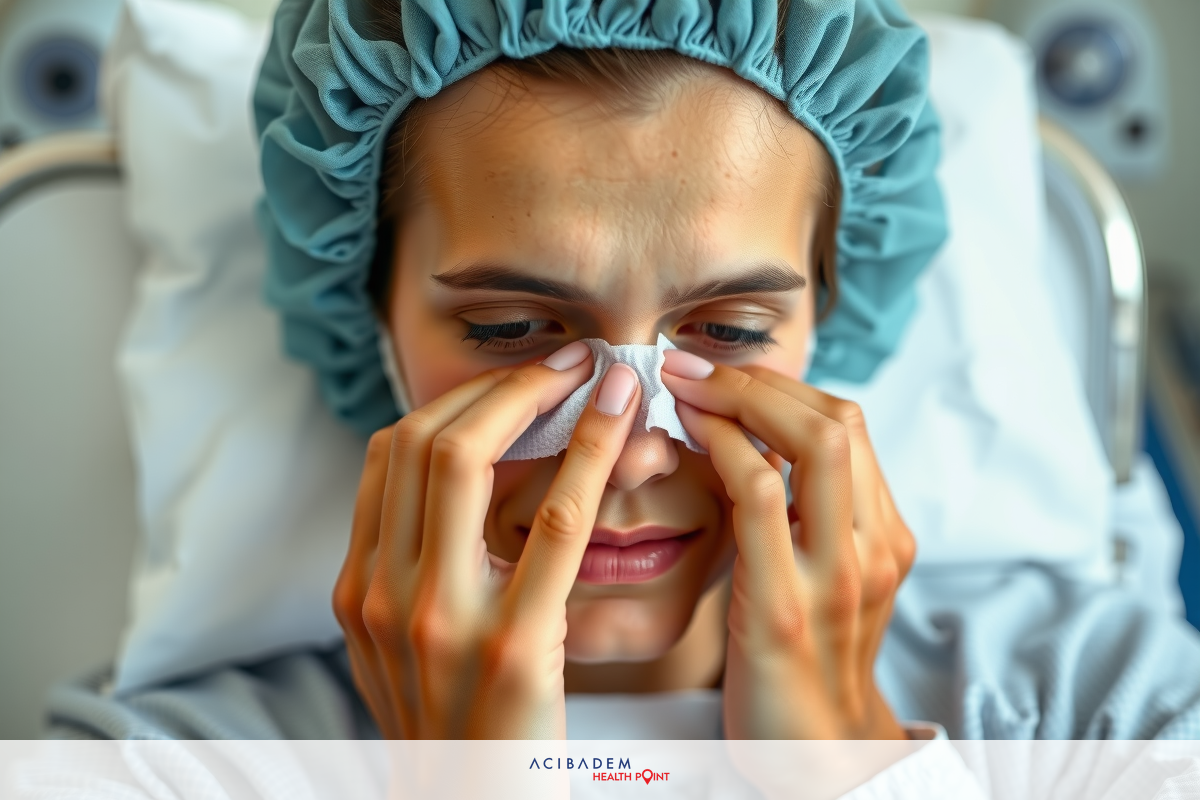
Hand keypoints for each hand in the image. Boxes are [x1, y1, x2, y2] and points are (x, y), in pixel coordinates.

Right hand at [334, 342, 640, 737]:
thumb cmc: (460, 730)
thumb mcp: (410, 649)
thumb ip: (419, 571)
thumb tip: (466, 486)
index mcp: (358, 590)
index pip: (390, 455)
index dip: (456, 402)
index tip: (513, 382)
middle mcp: (383, 595)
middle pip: (426, 442)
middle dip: (499, 387)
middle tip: (563, 362)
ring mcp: (438, 618)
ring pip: (472, 460)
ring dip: (540, 400)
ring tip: (594, 374)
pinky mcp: (510, 643)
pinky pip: (554, 521)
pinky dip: (588, 454)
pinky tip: (620, 420)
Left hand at [661, 353, 914, 738]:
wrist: (815, 757)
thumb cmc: (800, 663)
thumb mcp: (817, 577)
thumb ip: (801, 515)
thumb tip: (751, 442)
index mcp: (883, 536)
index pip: (846, 425)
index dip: (780, 385)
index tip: (721, 371)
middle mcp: (875, 547)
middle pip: (839, 419)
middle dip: (759, 379)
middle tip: (690, 365)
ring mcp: (838, 575)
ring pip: (814, 443)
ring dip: (738, 399)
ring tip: (680, 386)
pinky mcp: (789, 606)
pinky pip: (762, 498)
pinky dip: (724, 449)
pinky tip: (688, 435)